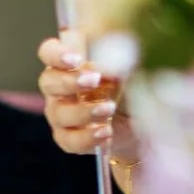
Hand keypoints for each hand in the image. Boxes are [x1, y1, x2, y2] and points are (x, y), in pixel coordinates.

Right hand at [39, 33, 132, 157]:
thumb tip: (104, 68)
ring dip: (84, 111)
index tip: (76, 60)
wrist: (145, 119)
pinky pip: (69, 140)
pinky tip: (106, 132)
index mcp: (70, 61)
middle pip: (48, 81)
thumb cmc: (134, 82)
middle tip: (94, 80)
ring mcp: (61, 113)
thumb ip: (116, 58)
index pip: (49, 52)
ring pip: (59, 113)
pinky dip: (87, 137)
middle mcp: (60, 86)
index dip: (56, 55)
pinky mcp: (69, 138)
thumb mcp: (130, 63)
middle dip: (69, 82)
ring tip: (110, 108)